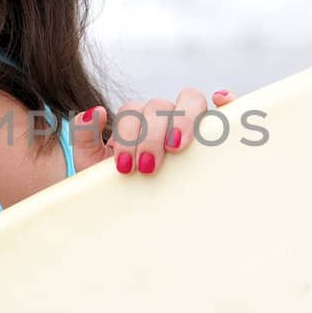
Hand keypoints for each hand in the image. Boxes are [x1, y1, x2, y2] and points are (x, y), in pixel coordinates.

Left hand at [71, 89, 236, 176]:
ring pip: (191, 100)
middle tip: (148, 166)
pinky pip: (226, 108)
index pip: (133, 111)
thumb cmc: (116, 187)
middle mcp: (163, 117)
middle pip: (160, 105)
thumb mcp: (90, 165)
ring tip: (177, 148)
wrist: (133, 213)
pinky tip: (222, 101)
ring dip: (183, 120)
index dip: (129, 135)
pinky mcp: (215, 135)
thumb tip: (96, 111)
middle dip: (152, 134)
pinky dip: (228, 99)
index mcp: (135, 121)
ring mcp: (190, 123)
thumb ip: (84, 136)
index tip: (125, 167)